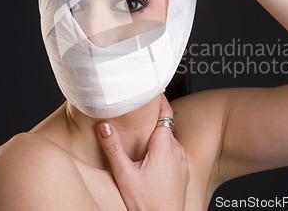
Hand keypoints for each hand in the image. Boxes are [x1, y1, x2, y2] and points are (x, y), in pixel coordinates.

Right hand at [96, 96, 189, 210]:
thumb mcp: (124, 174)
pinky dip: (164, 148)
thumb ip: (113, 148)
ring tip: (142, 135)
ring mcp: (182, 161)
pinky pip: (174, 152)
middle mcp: (177, 150)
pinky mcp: (183, 171)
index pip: (165, 112)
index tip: (151, 89)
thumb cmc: (145, 203)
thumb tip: (104, 125)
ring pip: (170, 139)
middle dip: (153, 119)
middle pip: (165, 125)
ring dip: (158, 135)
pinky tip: (151, 157)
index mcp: (164, 145)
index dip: (159, 99)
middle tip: (138, 111)